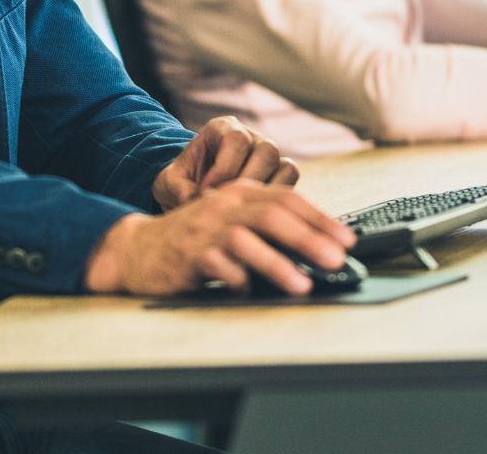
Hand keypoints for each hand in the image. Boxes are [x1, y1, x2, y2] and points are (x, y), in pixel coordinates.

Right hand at [84, 180, 356, 295]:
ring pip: (248, 241)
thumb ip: (266, 225)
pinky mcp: (188, 255)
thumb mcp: (232, 220)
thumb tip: (320, 246)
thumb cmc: (195, 239)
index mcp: (240, 192)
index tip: (347, 239)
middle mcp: (224, 205)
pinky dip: (238, 281)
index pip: (288, 198)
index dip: (321, 218)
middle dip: (310, 238)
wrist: (139, 249)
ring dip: (278, 264)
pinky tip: (251, 292)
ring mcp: (205, 230)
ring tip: (302, 285)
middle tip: (336, 260)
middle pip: (273, 216)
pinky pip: (219, 267)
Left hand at [151, 116, 297, 211]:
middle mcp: (252, 137)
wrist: (192, 193)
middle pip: (267, 151)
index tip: (206, 194)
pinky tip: (253, 218)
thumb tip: (196, 201)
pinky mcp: (281, 177)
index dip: (224, 170)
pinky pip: (291, 186)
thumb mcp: (169, 185)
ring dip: (265, 194)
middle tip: (227, 206)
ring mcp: (270, 156)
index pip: (236, 140)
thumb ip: (179, 189)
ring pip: (285, 168)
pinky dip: (276, 203)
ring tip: (241, 213)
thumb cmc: (181, 185)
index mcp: (223, 128)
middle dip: (247, 183)